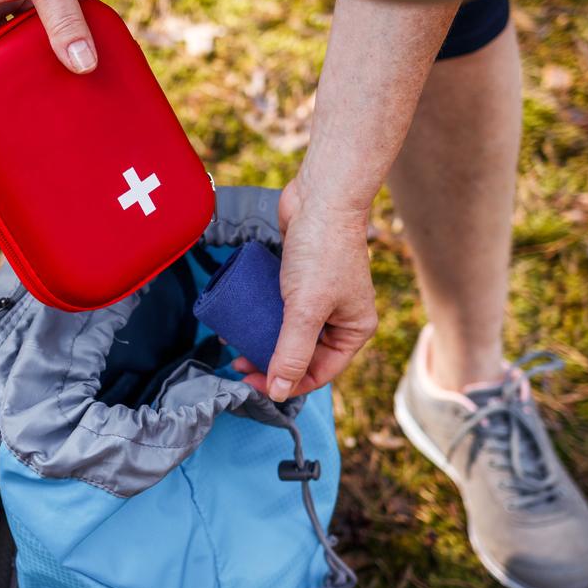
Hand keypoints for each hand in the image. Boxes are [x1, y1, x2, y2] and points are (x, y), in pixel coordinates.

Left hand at [233, 178, 377, 400]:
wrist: (320, 196)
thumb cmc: (321, 250)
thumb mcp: (306, 309)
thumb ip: (292, 351)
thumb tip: (280, 392)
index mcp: (354, 330)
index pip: (319, 372)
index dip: (286, 383)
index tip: (252, 384)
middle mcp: (340, 318)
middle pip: (302, 355)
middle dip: (270, 363)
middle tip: (238, 364)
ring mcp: (320, 299)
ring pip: (288, 333)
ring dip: (261, 341)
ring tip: (234, 344)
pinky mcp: (300, 281)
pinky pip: (279, 309)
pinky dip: (260, 317)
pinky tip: (239, 320)